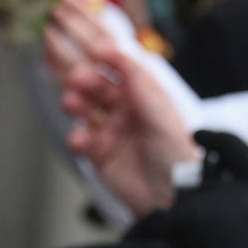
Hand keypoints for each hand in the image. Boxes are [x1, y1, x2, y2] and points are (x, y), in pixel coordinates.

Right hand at [43, 5, 198, 217]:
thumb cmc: (175, 152)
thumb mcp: (160, 113)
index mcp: (143, 94)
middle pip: (97, 86)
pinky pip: (80, 139)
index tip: (96, 52)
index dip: (107, 58)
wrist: (172, 195)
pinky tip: (80, 139)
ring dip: (75, 102)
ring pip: (83, 109)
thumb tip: (118, 51)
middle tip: (78, 78)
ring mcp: (109, 129)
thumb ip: (138, 83)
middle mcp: (124, 108)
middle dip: (85, 80)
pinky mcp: (98, 152)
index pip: (121, 69)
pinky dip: (76, 137)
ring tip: (71, 103)